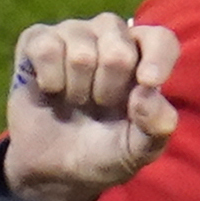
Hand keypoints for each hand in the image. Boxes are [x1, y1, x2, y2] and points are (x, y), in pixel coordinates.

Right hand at [0, 13, 181, 200]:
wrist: (54, 166)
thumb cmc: (103, 151)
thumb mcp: (138, 151)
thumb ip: (156, 126)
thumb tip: (150, 90)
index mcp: (145, 59)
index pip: (161, 39)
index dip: (158, 57)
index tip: (148, 82)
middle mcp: (111, 37)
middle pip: (119, 50)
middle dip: (109, 90)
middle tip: (100, 105)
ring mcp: (74, 33)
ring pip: (81, 52)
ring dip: (77, 89)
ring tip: (76, 100)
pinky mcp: (38, 38)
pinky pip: (45, 48)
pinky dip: (50, 79)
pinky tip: (52, 90)